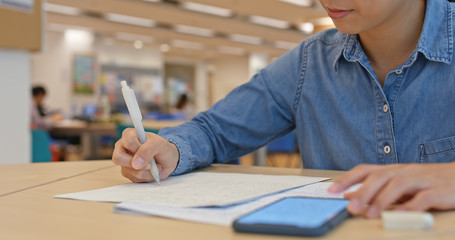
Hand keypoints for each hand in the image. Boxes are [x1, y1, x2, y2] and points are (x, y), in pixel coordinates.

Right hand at [112, 128, 178, 182]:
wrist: (167, 161)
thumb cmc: (163, 149)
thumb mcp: (159, 145)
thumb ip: (148, 150)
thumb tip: (135, 164)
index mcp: (130, 134)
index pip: (127, 142)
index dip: (138, 149)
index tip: (149, 151)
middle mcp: (123, 147)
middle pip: (118, 157)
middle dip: (135, 164)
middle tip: (149, 165)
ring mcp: (124, 160)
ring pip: (128, 170)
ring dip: (145, 171)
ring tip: (153, 166)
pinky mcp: (127, 172)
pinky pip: (133, 178)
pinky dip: (145, 176)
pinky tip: (150, 171)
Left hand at [328, 163, 454, 217]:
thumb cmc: (425, 182)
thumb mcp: (398, 185)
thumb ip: (376, 190)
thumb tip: (349, 197)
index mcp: (392, 170)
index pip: (365, 170)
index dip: (347, 179)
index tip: (331, 190)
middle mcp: (404, 172)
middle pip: (379, 177)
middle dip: (362, 192)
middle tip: (350, 208)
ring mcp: (421, 180)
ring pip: (398, 185)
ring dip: (381, 200)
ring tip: (370, 215)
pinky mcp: (438, 191)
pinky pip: (423, 198)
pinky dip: (410, 207)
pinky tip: (399, 216)